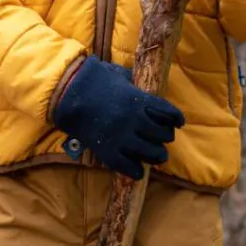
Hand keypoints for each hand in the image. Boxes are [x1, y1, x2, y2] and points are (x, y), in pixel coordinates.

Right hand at [51, 56, 184, 180]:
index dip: (176, 119)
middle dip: (166, 136)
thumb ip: (135, 83)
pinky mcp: (108, 151)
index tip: (178, 122)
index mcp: (138, 100)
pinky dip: (137, 171)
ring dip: (157, 155)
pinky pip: (129, 167)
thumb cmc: (93, 79)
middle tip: (163, 137)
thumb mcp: (119, 74)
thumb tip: (144, 87)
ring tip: (157, 155)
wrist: (68, 94)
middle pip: (163, 135)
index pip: (168, 113)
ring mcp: (122, 138)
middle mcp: (134, 120)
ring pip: (152, 153)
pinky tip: (138, 170)